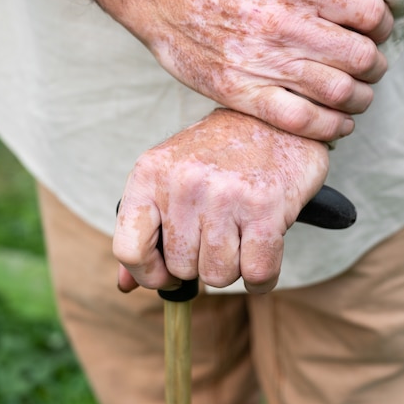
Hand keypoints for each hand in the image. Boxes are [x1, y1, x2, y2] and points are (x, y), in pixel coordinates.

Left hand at [113, 108, 328, 293]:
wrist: (276, 119)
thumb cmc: (222, 153)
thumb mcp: (173, 176)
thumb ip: (145, 229)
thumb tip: (127, 284)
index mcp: (151, 173)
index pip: (128, 248)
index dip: (148, 273)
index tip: (167, 273)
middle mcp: (184, 183)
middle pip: (181, 268)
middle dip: (202, 262)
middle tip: (219, 232)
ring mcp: (225, 195)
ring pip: (219, 276)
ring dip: (234, 266)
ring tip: (242, 232)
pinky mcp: (264, 207)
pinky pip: (256, 275)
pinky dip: (262, 276)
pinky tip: (263, 248)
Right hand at [117, 0, 391, 141]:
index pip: (369, 14)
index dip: (383, 25)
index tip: (377, 31)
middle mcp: (285, 25)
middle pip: (361, 58)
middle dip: (377, 65)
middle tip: (371, 66)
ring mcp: (264, 62)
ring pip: (338, 93)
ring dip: (361, 98)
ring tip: (359, 94)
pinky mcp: (243, 92)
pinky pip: (301, 120)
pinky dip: (330, 128)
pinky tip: (339, 124)